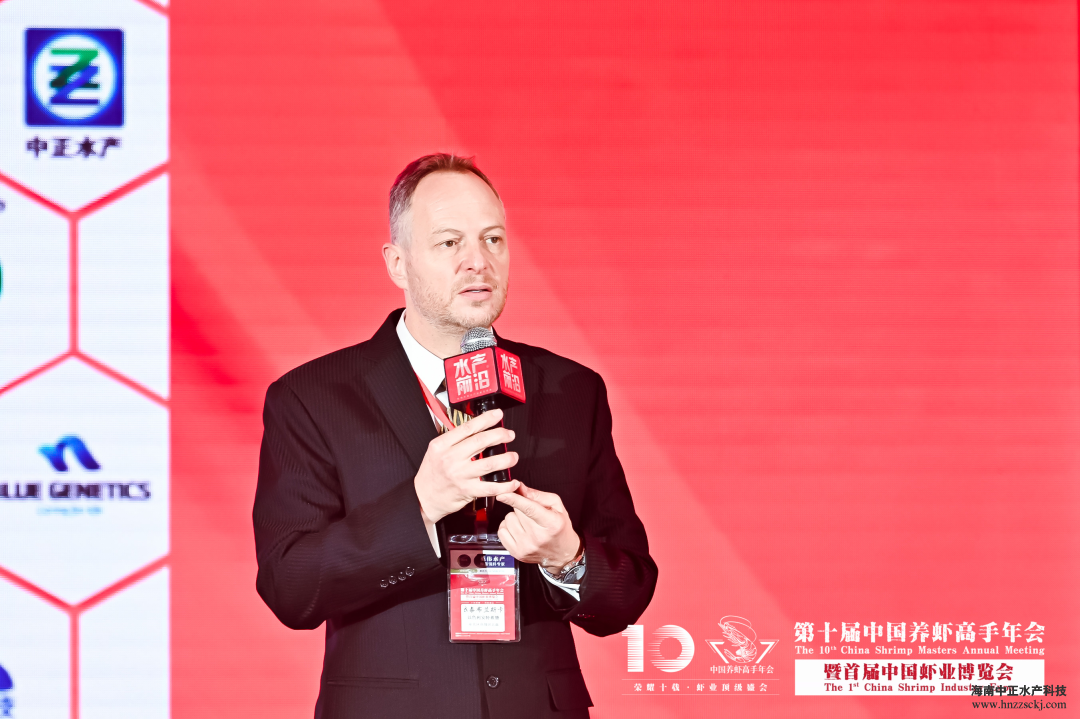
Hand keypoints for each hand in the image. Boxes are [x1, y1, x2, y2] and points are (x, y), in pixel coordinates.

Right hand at [414, 408, 519, 524]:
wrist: (423, 498)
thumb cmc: (431, 474)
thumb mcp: (436, 451)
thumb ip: (453, 440)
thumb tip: (475, 428)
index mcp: (442, 445)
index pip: (468, 428)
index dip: (486, 419)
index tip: (497, 415)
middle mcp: (451, 458)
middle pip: (481, 442)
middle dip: (500, 435)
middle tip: (509, 435)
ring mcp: (460, 475)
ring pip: (489, 464)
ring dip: (506, 459)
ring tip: (513, 457)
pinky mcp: (467, 490)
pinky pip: (490, 487)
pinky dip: (505, 485)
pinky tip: (512, 482)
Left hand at [495, 483, 580, 573]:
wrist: (561, 553)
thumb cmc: (559, 528)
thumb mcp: (556, 507)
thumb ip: (537, 495)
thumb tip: (520, 488)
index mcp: (551, 523)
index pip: (529, 509)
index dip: (515, 499)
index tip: (503, 494)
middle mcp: (538, 537)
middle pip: (517, 512)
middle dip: (521, 508)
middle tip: (531, 515)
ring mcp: (526, 547)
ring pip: (508, 520)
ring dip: (515, 518)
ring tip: (527, 524)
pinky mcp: (517, 553)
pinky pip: (502, 532)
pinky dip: (508, 528)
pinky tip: (519, 530)